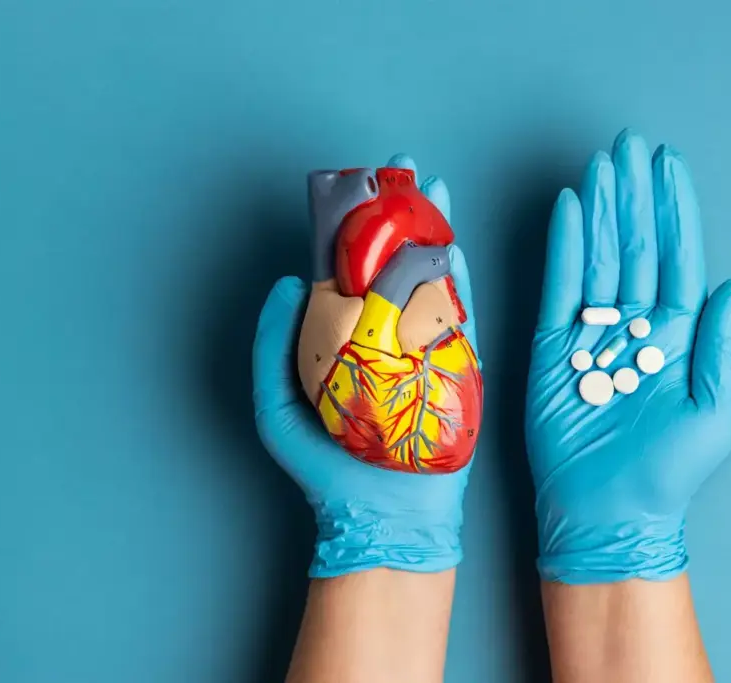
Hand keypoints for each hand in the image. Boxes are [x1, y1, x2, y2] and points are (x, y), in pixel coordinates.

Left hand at [253, 155, 479, 577]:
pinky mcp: (454, 367)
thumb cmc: (325, 468)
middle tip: (408, 169)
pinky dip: (459, 279)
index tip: (358, 186)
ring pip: (427, 278)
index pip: (345, 270)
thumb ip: (272, 345)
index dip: (351, 226)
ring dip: (434, 232)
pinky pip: (457, 315)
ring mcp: (421, 348)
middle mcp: (382, 335)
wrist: (383, 513)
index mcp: (340, 338)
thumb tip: (286, 281)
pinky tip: (456, 245)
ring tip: (438, 191)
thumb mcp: (276, 406)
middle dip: (401, 215)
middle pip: (391, 262)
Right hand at [525, 130, 730, 583]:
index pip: (677, 259)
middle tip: (629, 145)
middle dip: (633, 195)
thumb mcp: (715, 412)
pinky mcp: (552, 348)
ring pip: (597, 258)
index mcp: (677, 336)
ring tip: (601, 165)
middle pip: (635, 246)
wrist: (610, 511)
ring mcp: (592, 334)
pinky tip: (567, 209)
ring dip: (599, 209)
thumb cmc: (668, 471)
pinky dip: (562, 247)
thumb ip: (723, 345)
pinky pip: (559, 287)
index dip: (673, 211)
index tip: (669, 165)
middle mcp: (635, 326)